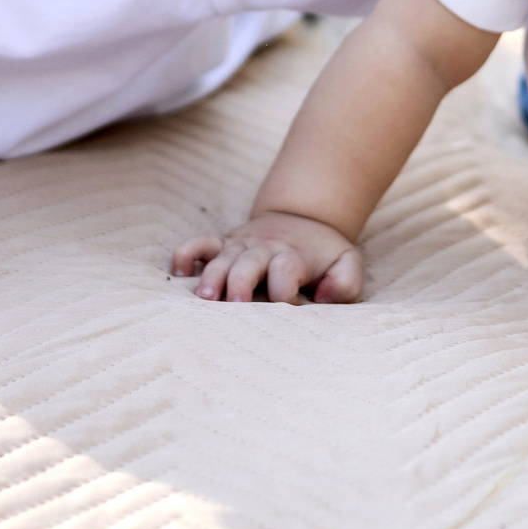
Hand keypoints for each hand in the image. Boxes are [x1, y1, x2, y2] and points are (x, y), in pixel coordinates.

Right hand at [171, 212, 363, 303]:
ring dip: (212, 276)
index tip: (292, 310)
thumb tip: (324, 298)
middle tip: (236, 306)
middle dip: (241, 284)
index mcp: (294, 256)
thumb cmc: (324, 254)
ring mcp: (240, 246)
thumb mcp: (348, 264)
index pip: (287, 272)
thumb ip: (345, 283)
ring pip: (220, 259)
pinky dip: (186, 254)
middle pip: (248, 264)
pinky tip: (179, 274)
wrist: (303, 218)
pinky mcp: (224, 244)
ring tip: (206, 297)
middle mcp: (264, 249)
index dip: (287, 294)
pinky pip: (199, 244)